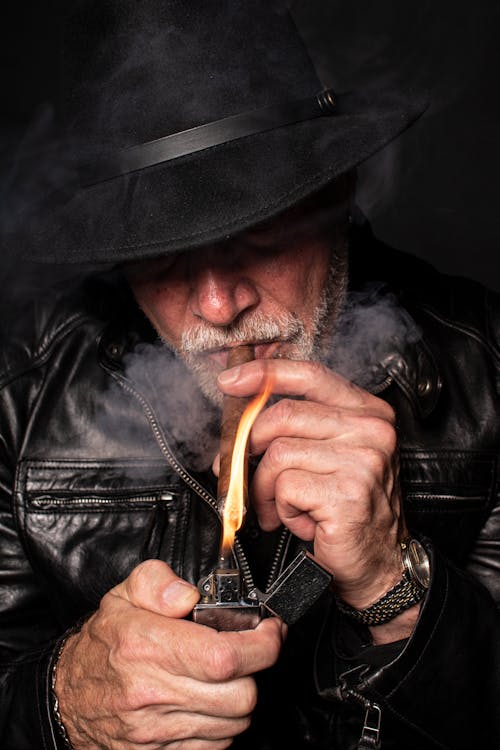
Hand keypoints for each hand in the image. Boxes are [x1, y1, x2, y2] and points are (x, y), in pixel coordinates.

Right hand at [55, 560, 283, 748]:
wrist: (67, 696)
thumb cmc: (103, 643)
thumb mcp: (123, 594)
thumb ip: (159, 582)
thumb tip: (189, 594)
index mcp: (147, 646)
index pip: (225, 657)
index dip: (262, 644)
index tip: (270, 631)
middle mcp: (152, 692)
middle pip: (240, 695)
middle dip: (255, 670)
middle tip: (248, 650)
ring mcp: (157, 730)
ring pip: (234, 723)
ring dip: (241, 697)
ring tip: (227, 674)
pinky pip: (216, 744)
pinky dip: (223, 722)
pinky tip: (209, 699)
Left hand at [217, 359, 414, 639]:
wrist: (379, 562)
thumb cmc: (348, 507)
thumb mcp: (329, 454)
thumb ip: (298, 427)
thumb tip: (240, 417)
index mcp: (367, 411)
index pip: (309, 374)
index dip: (264, 374)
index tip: (231, 381)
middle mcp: (371, 429)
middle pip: (282, 416)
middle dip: (249, 447)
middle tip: (244, 472)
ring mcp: (363, 460)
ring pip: (277, 455)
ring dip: (265, 488)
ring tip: (280, 506)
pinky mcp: (347, 493)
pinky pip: (284, 488)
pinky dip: (280, 508)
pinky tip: (301, 520)